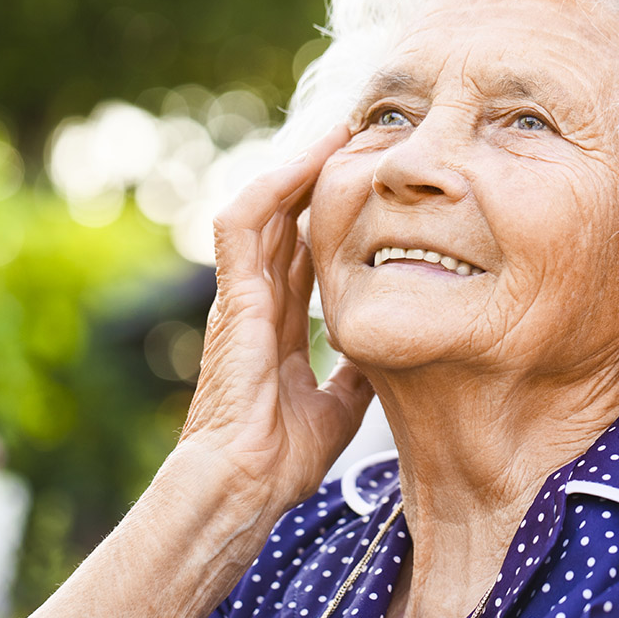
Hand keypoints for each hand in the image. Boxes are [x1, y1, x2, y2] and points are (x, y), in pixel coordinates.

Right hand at [177, 127, 374, 510]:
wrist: (244, 487)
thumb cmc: (279, 458)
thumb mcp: (337, 405)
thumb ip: (355, 373)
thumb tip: (384, 355)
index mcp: (280, 321)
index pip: (304, 249)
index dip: (332, 213)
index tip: (370, 184)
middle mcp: (258, 299)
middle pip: (287, 217)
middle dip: (319, 174)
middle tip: (361, 136)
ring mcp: (242, 294)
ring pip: (264, 206)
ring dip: (297, 165)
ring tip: (337, 131)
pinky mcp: (234, 297)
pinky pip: (243, 225)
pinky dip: (271, 187)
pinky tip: (305, 160)